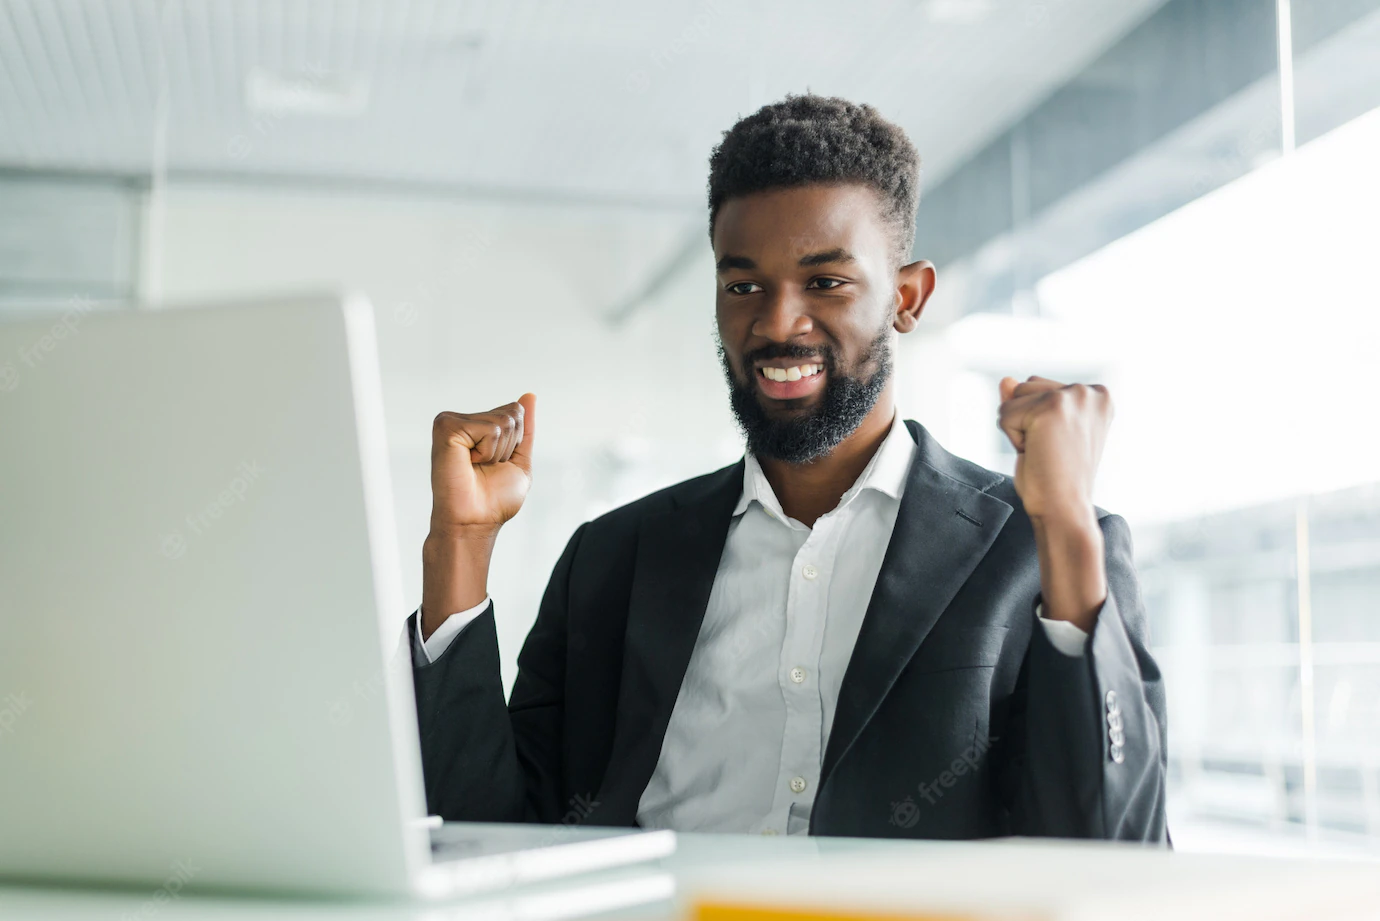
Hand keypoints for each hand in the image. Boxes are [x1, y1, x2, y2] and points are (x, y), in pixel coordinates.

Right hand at [421, 394, 534, 637]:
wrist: (475, 521)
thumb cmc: (493, 500)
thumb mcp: (519, 460)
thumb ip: (525, 429)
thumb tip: (529, 395)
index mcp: (477, 427)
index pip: (515, 412)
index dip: (516, 443)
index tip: (496, 465)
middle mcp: (463, 421)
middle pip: (512, 413)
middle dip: (509, 446)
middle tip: (486, 468)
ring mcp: (452, 423)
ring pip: (503, 421)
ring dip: (498, 452)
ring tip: (477, 468)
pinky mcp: (446, 428)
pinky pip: (489, 428)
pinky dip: (488, 451)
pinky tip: (469, 463)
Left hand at [997, 377, 1111, 630]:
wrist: (1065, 510)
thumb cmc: (1055, 478)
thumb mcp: (1041, 432)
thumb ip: (1025, 401)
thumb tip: (1005, 380)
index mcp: (1099, 396)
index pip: (1039, 386)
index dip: (1036, 420)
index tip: (1058, 445)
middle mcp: (1090, 391)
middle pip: (1025, 386)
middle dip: (1025, 420)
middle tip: (1048, 450)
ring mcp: (1073, 396)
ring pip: (1013, 397)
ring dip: (1017, 429)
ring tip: (1043, 451)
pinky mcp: (1052, 407)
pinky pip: (1005, 414)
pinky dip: (1012, 438)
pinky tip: (1035, 454)